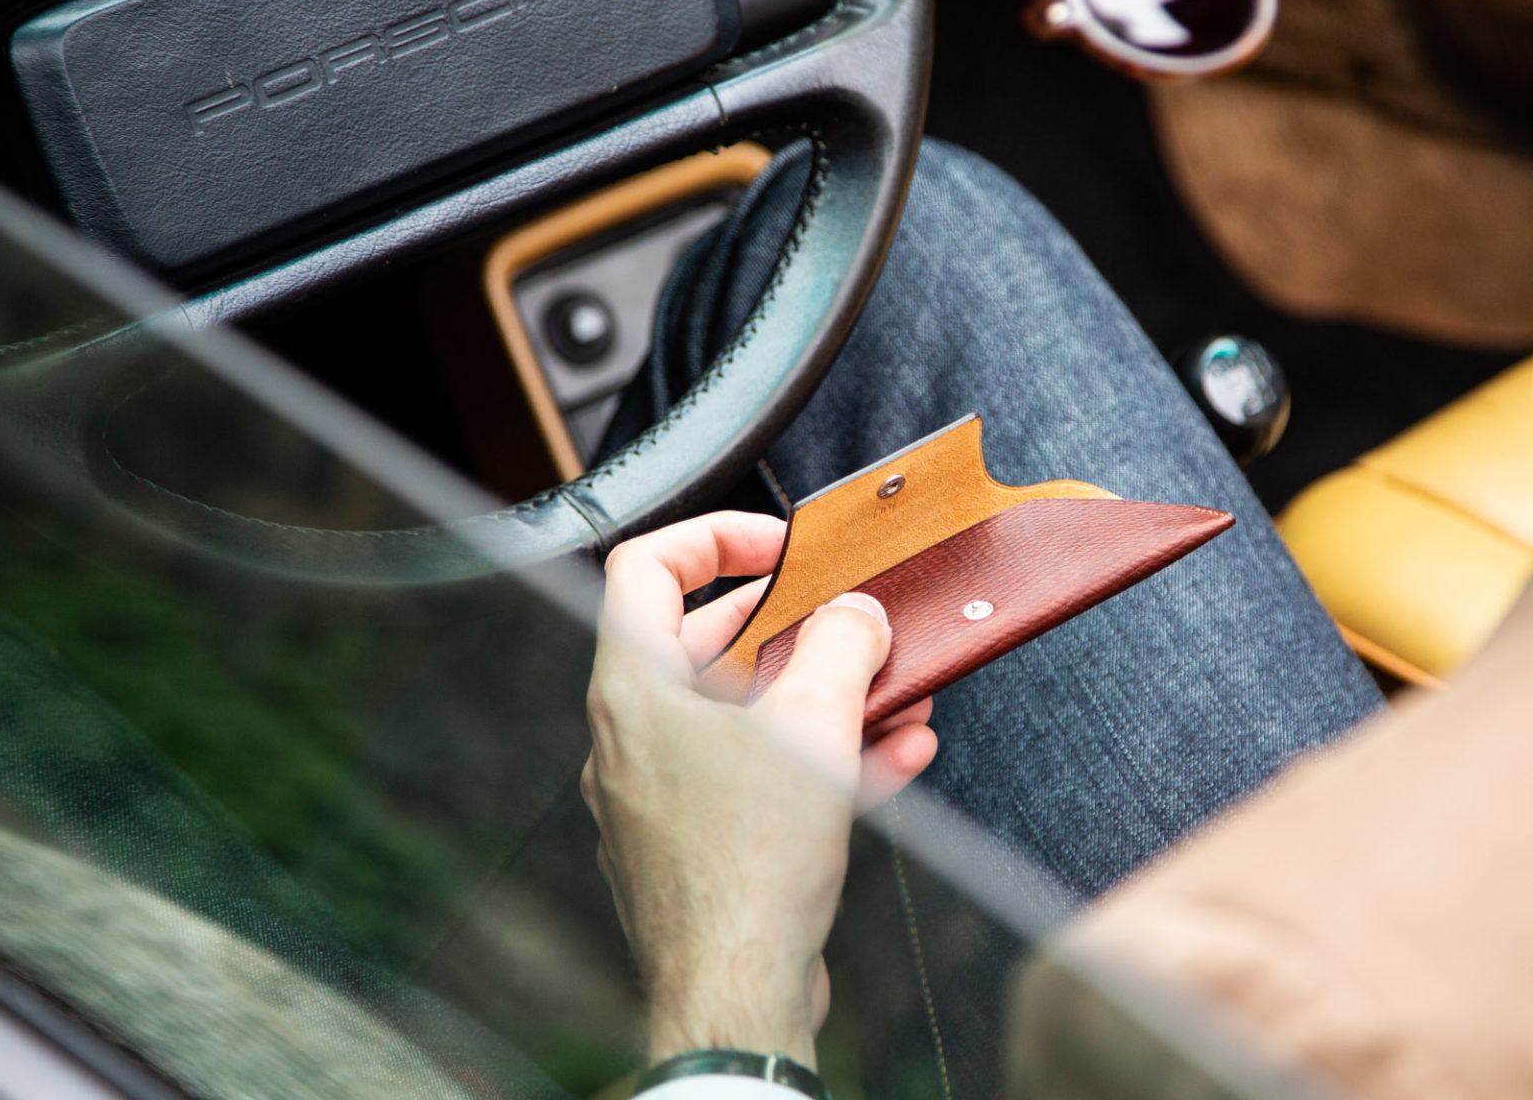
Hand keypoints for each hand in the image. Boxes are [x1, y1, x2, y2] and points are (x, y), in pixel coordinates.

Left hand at [581, 511, 938, 1067]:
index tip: (782, 548)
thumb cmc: (749, 865)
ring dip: (825, 696)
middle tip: (852, 621)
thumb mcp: (816, 725)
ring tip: (899, 691)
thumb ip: (842, 648)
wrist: (737, 994)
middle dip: (797, 628)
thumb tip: (856, 616)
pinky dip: (821, 758)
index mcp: (635, 688)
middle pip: (708, 642)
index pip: (646, 566)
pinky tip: (896, 756)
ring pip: (746, 716)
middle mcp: (634, 736)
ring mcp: (662, 794)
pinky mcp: (699, 844)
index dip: (716, 538)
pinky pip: (759, 777)